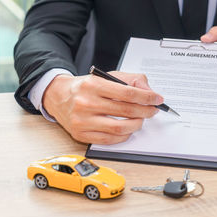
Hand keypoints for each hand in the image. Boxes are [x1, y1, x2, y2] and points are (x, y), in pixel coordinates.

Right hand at [42, 72, 163, 144]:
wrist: (59, 96)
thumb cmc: (85, 87)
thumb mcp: (106, 76)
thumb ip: (130, 80)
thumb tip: (148, 92)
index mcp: (93, 85)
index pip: (128, 93)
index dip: (147, 97)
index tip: (157, 99)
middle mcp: (86, 103)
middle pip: (125, 111)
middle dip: (145, 111)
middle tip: (152, 111)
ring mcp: (82, 121)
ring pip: (119, 129)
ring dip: (136, 125)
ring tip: (140, 120)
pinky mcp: (80, 134)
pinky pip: (108, 140)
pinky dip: (123, 136)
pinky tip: (127, 129)